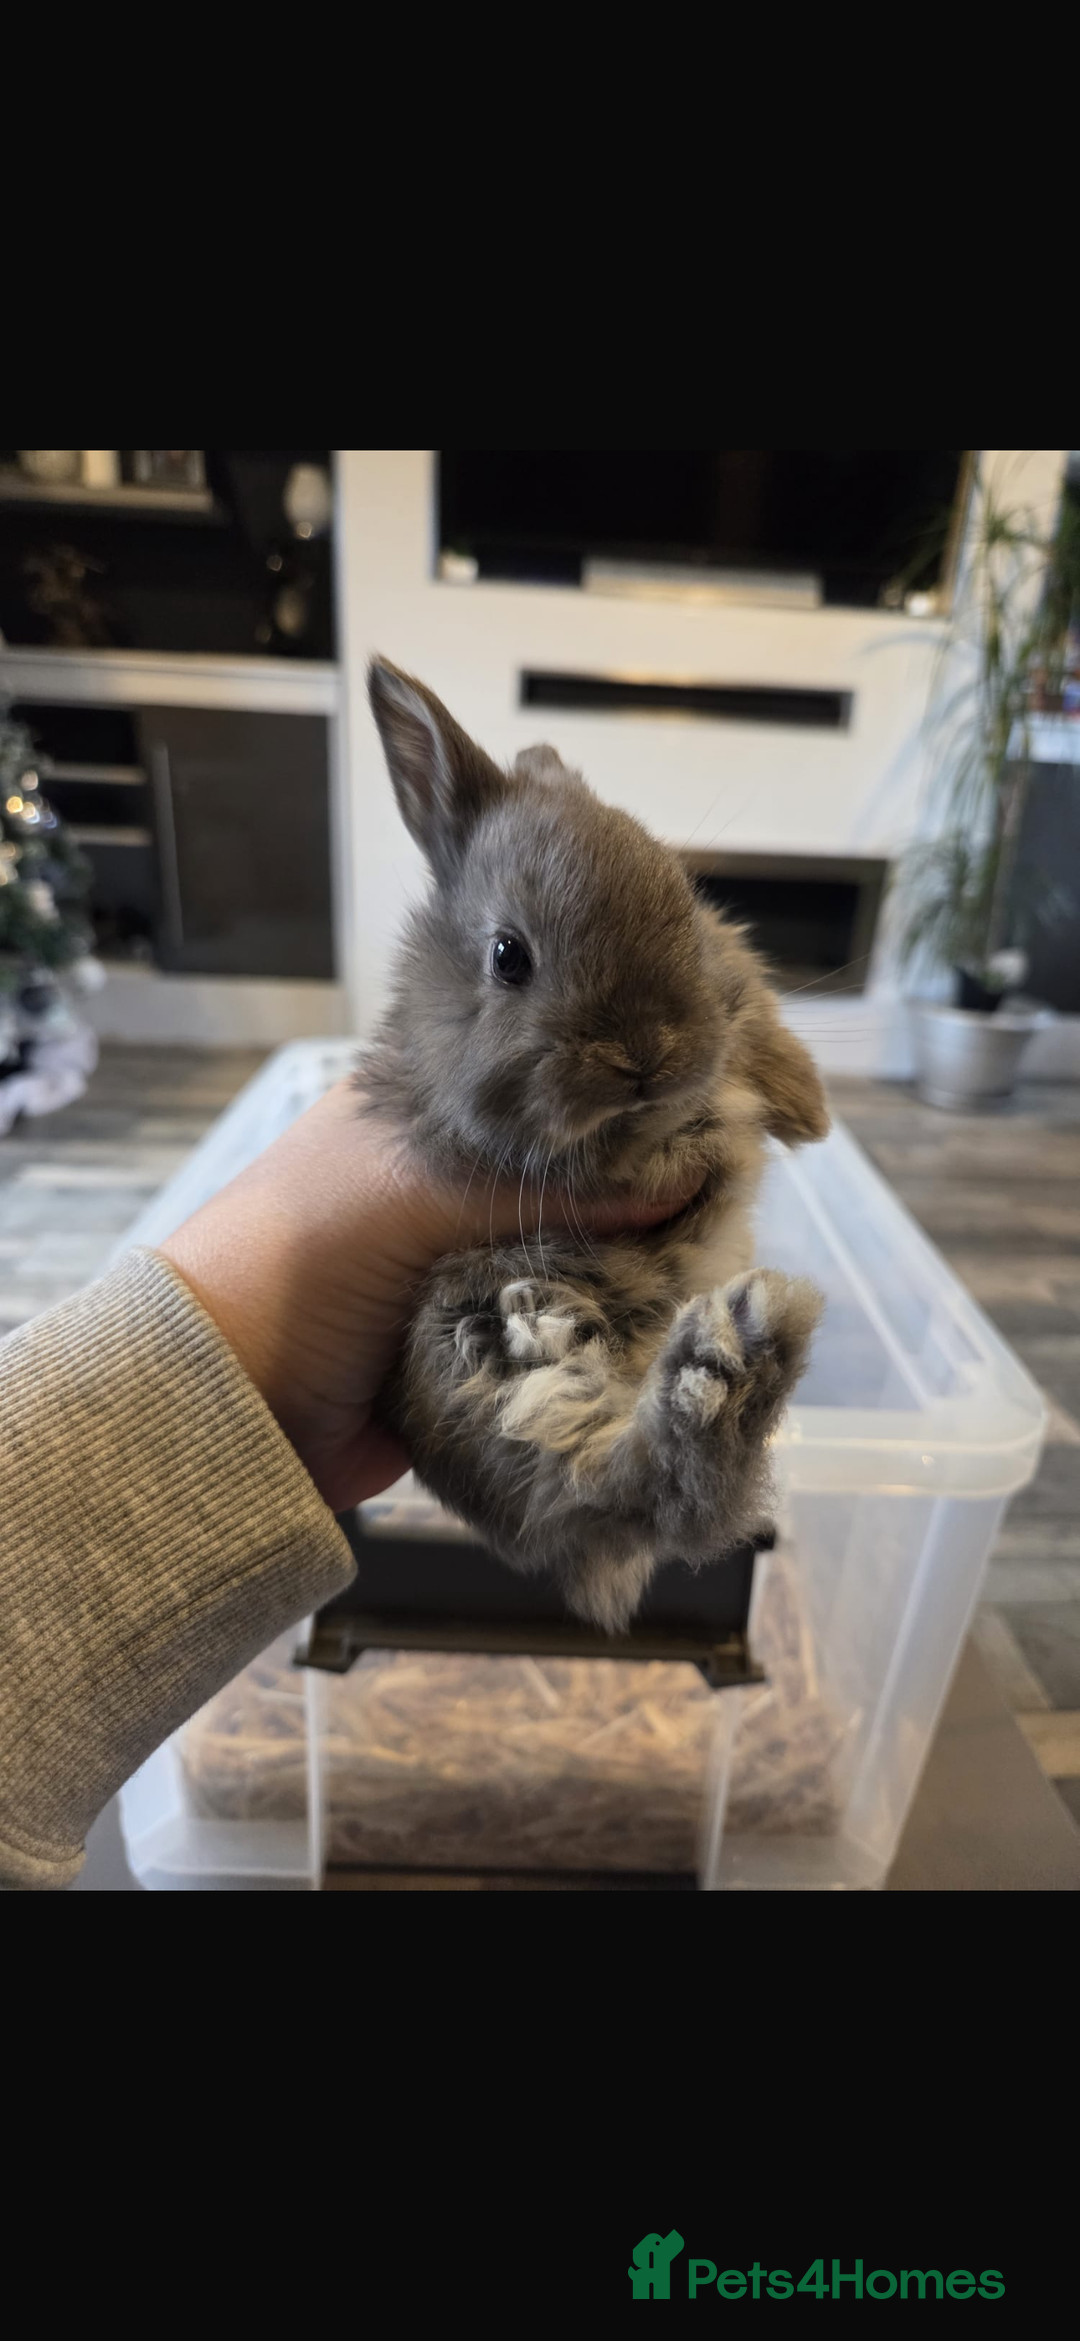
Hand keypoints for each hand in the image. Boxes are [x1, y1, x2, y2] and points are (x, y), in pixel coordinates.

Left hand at [159, 1081, 698, 1511]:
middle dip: (647, 1185)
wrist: (228, 1407)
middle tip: (738, 1188)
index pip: (548, 1078)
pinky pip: (563, 1333)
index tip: (708, 1097)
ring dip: (637, 1266)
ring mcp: (471, 1265)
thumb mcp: (419, 1191)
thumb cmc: (298, 1260)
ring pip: (582, 1255)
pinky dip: (607, 1334)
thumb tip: (689, 1178)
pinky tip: (674, 1324)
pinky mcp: (482, 1345)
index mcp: (431, 1111)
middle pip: (578, 1173)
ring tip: (725, 1254)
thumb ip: (551, 1187)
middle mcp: (456, 1180)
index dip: (621, 1088)